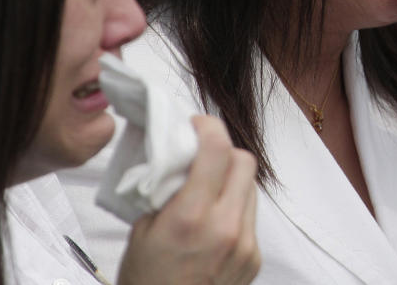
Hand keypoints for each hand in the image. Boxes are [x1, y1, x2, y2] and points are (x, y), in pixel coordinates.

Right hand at [117, 115, 259, 284]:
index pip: (217, 149)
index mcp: (192, 218)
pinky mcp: (254, 259)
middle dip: (223, 150)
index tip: (195, 126)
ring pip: (251, 187)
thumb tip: (182, 154)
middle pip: (244, 161)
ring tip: (205, 190)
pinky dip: (234, 206)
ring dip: (230, 178)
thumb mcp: (142, 228)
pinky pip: (250, 215)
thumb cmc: (146, 281)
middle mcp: (226, 229)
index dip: (207, 127)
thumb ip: (167, 188)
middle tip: (200, 155)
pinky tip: (212, 221)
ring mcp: (245, 246)